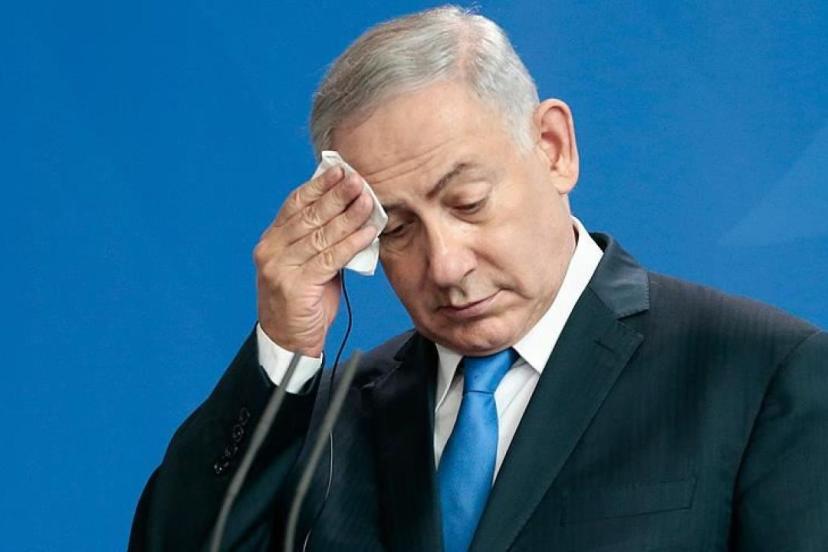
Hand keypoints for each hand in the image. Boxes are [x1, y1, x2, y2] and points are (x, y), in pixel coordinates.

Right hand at [254, 166, 377, 356]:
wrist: (289, 342)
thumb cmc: (303, 302)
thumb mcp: (308, 263)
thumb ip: (321, 240)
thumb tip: (350, 211)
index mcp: (272, 240)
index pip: (295, 203)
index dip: (319, 185)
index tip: (340, 170)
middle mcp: (271, 250)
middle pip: (309, 215)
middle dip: (337, 195)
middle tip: (358, 180)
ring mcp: (280, 268)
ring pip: (321, 235)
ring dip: (349, 216)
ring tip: (368, 201)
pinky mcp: (296, 286)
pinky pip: (330, 258)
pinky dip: (351, 243)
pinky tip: (367, 232)